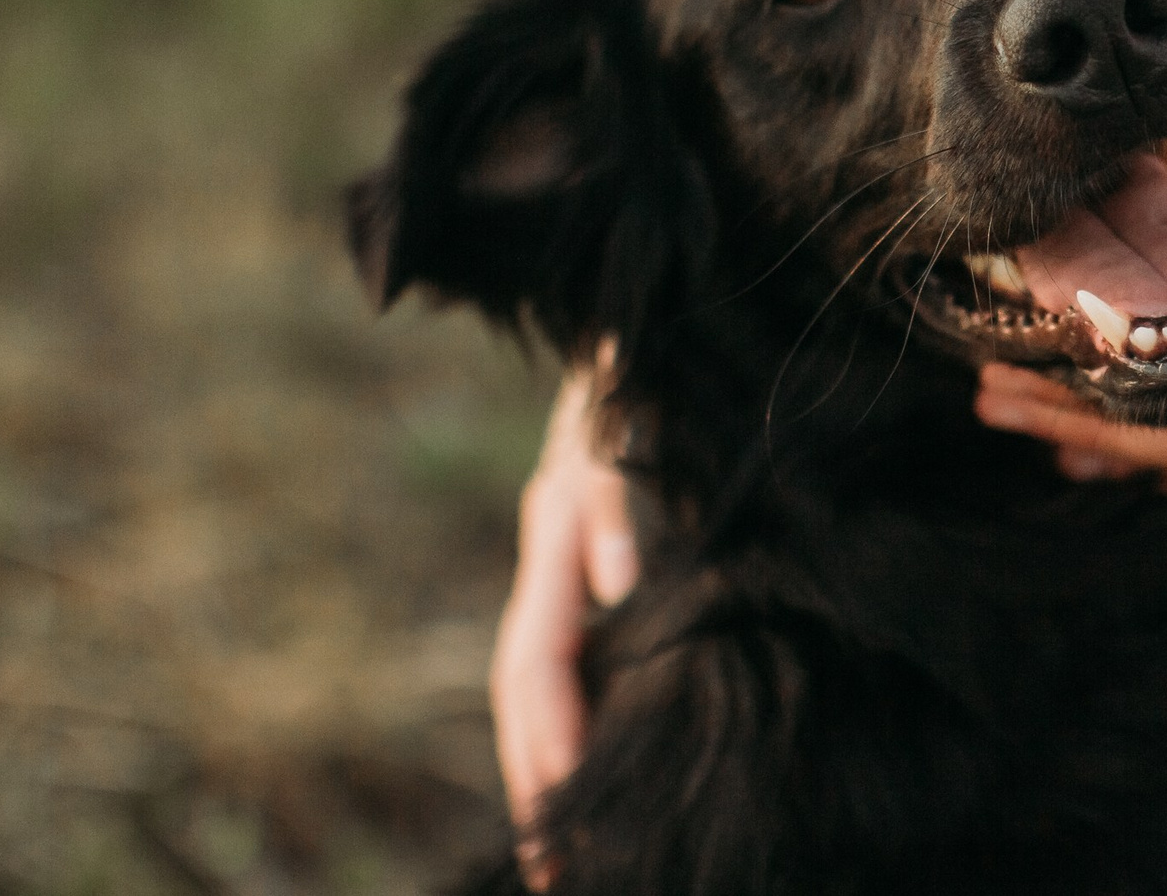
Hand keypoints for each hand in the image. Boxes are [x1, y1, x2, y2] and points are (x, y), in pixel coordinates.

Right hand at [492, 363, 638, 881]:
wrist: (638, 324)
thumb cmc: (641, 375)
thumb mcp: (624, 428)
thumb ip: (612, 502)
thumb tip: (612, 585)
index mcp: (554, 540)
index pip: (535, 666)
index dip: (549, 740)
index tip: (564, 815)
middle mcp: (553, 560)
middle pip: (526, 693)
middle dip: (538, 781)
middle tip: (555, 870)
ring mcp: (569, 563)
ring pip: (545, 683)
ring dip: (554, 761)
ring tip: (568, 845)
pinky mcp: (595, 563)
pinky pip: (578, 658)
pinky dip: (583, 717)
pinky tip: (602, 763)